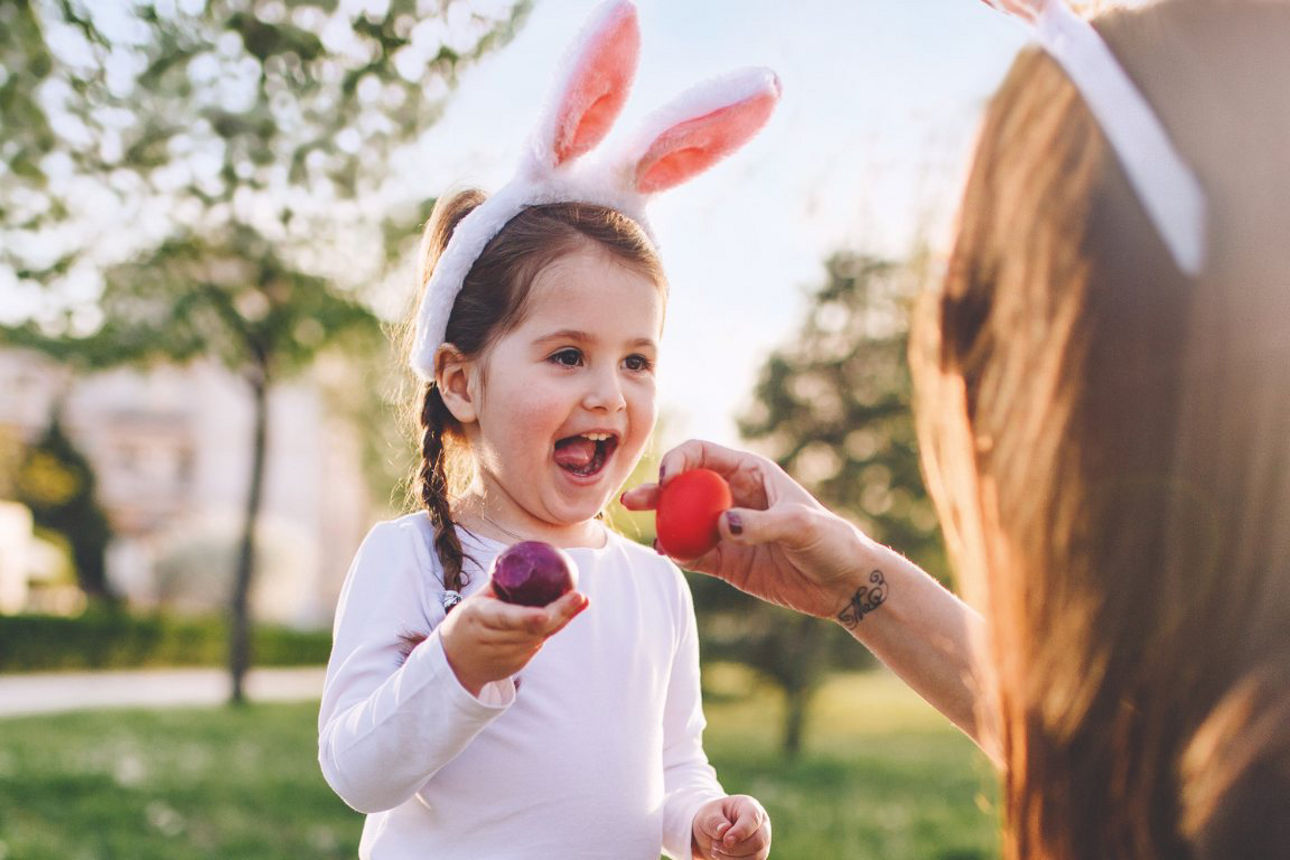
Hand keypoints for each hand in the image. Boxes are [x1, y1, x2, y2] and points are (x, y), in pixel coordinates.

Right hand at [439, 586, 587, 695]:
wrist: (455, 662)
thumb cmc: (468, 621)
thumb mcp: (476, 601)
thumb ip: (500, 585)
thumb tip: (529, 559)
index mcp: (478, 616)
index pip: (506, 619)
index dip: (527, 617)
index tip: (546, 612)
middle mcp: (492, 639)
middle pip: (532, 629)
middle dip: (561, 613)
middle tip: (581, 597)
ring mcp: (504, 656)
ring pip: (539, 637)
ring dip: (560, 619)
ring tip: (577, 600)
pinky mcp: (514, 665)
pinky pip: (537, 644)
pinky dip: (549, 629)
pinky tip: (561, 615)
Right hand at [621, 439, 877, 619]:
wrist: (843, 583)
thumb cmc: (830, 541)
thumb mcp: (800, 525)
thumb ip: (760, 524)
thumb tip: (721, 525)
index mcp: (750, 473)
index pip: (702, 455)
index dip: (679, 460)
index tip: (668, 480)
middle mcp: (733, 497)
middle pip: (684, 487)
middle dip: (656, 491)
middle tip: (632, 501)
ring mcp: (727, 530)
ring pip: (683, 521)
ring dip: (661, 524)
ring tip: (649, 536)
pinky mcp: (727, 561)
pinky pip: (693, 554)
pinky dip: (678, 554)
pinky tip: (670, 556)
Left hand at [691, 795, 769, 858]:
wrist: (710, 834)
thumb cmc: (711, 819)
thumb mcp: (707, 814)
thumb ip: (714, 821)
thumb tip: (723, 830)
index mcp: (749, 807)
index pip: (752, 818)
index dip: (741, 831)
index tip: (726, 841)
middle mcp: (761, 825)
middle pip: (758, 841)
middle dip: (734, 848)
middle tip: (715, 845)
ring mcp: (762, 843)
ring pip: (755, 858)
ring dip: (731, 859)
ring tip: (715, 850)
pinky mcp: (757, 857)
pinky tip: (721, 858)